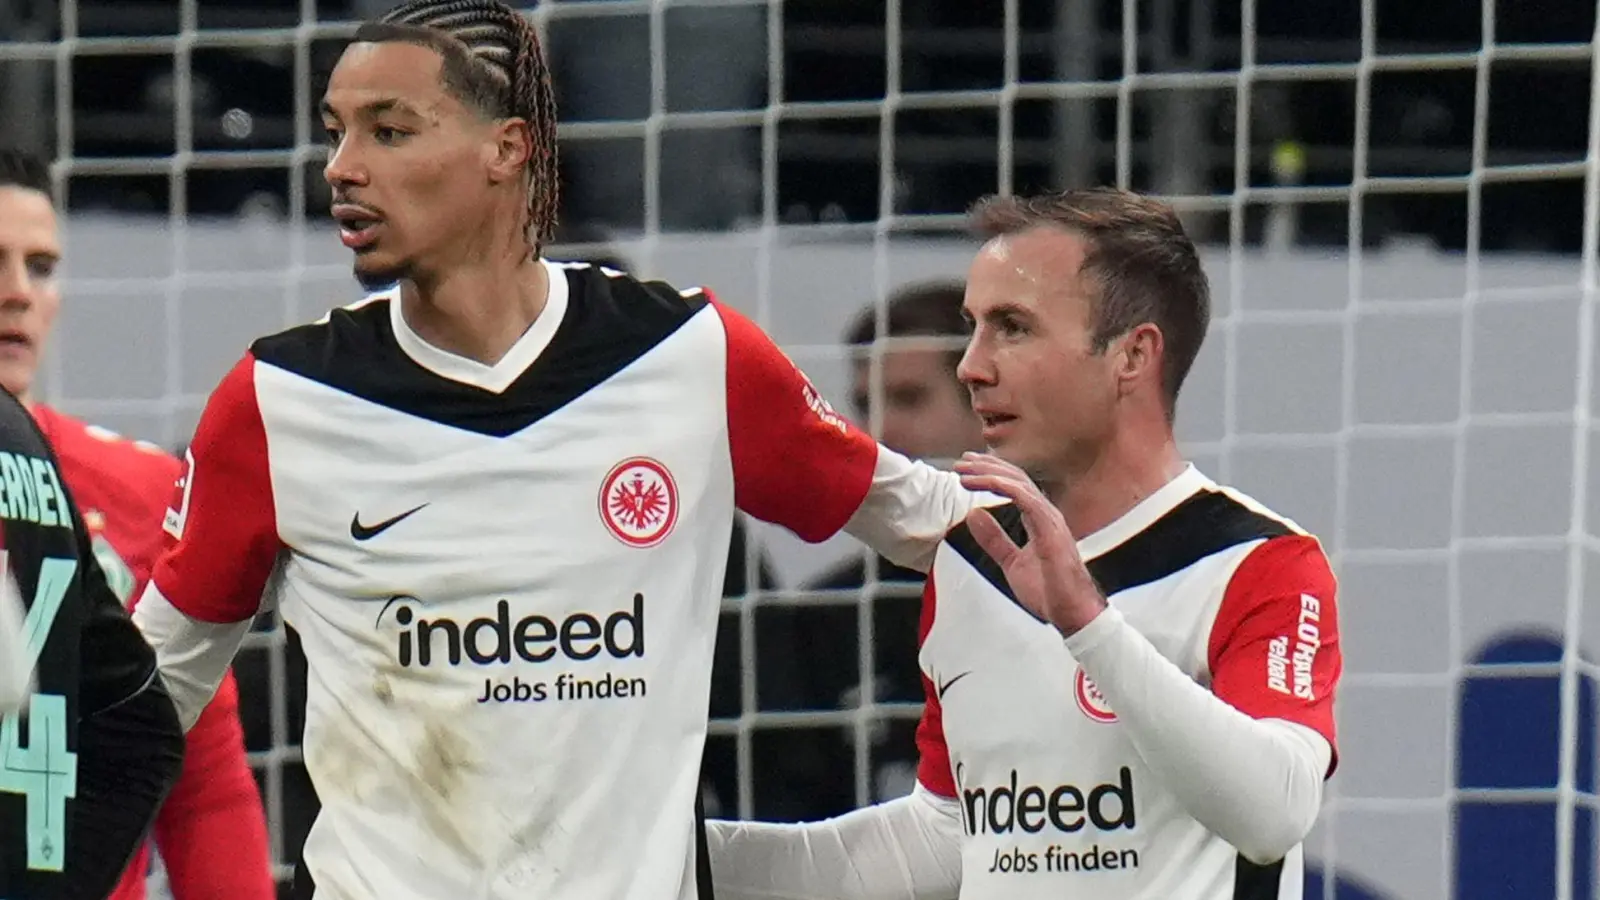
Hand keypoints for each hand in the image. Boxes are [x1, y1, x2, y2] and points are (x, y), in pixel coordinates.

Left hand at [953, 452, 1107, 636]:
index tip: (966, 470)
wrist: (1071, 613)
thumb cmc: (1049, 591)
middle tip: (962, 461)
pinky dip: (1005, 487)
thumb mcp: (1012, 562)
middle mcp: (1046, 514)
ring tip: (965, 472)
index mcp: (1038, 520)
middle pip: (1015, 478)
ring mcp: (1050, 520)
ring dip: (990, 473)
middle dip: (986, 466)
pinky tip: (986, 481)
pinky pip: (1026, 499)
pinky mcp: (1051, 529)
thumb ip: (994, 539)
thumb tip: (974, 515)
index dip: (990, 474)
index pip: (1014, 486)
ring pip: (1019, 484)